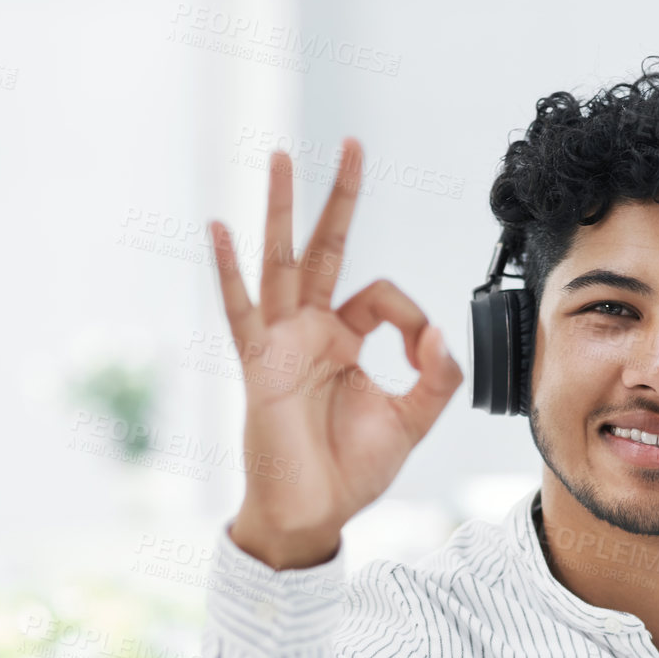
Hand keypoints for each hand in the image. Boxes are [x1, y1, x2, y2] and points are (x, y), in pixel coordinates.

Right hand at [211, 138, 463, 568]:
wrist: (312, 513)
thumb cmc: (351, 470)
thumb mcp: (411, 421)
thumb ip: (434, 379)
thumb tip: (440, 337)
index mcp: (345, 340)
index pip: (381, 296)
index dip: (412, 316)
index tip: (423, 355)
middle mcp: (311, 330)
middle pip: (326, 248)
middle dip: (339, 197)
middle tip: (351, 144)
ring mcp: (281, 343)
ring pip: (282, 262)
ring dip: (283, 209)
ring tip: (281, 156)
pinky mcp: (260, 365)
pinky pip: (241, 310)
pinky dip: (228, 271)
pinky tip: (218, 229)